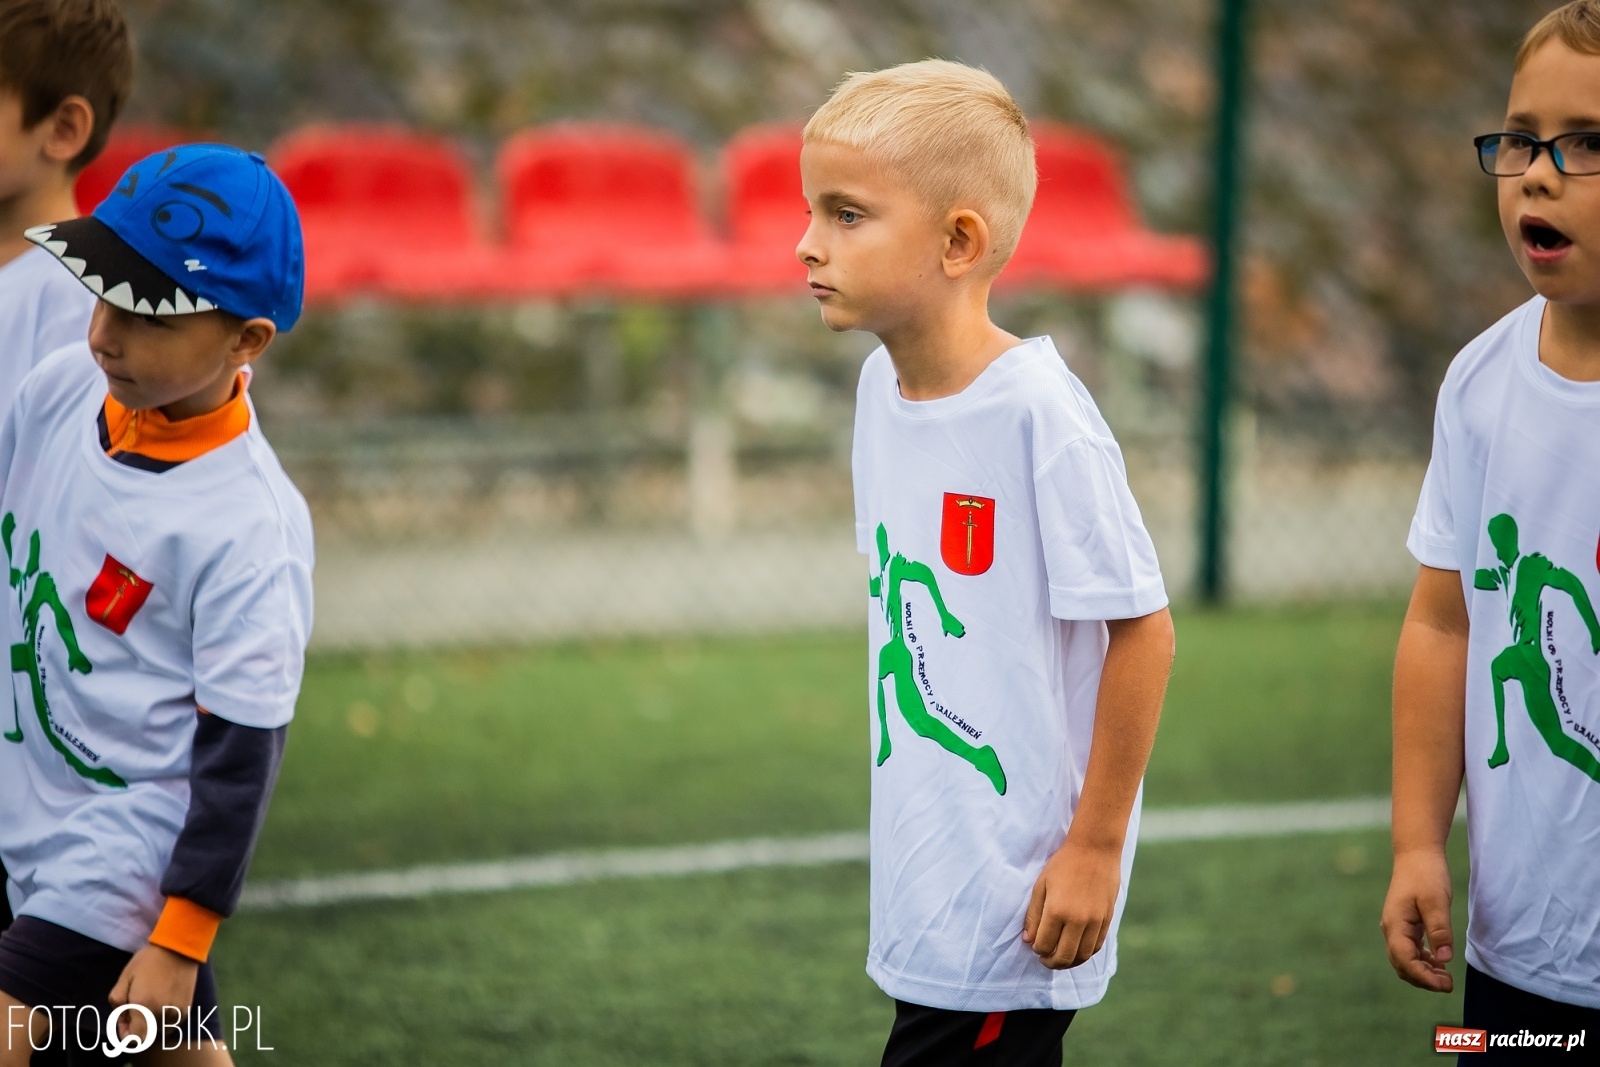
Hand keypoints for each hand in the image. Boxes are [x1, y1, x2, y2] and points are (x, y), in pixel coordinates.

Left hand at [108, 944, 199, 1039]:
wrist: (179, 949)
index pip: (135, 1039)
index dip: (126, 1034)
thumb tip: (123, 1019)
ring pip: (160, 1030)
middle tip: (136, 1005)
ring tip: (152, 1001)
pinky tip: (164, 999)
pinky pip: (172, 1023)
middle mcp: (161, 1013)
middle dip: (138, 1025)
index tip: (125, 1020)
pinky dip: (165, 1017)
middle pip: (146, 1035)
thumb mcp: (124, 978)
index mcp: (143, 1006)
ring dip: (153, 1022)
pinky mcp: (186, 1009)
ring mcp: (176, 1012)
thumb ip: (117, 1003)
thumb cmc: (148, 962)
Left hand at [1021, 839, 1121, 968]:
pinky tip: (1076, 950)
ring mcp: (1095, 921)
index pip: (1044, 945)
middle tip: (1045, 960)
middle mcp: (1077, 920)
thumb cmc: (1063, 864)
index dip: (1037, 950)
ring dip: (1069, 963)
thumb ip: (1034, 915)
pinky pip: (1096, 946)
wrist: (1095, 849)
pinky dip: (1085, 954)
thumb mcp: (1041, 886)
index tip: (1035, 946)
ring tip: (1060, 958)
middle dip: (1051, 962)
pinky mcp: (1107, 919)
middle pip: (1063, 956)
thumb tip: (1028, 941)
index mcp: (1057, 910)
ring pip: (1082, 956)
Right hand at [1381, 848, 1454, 992]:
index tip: (1445, 985)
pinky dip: (1423, 961)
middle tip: (1449, 985)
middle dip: (1423, 979)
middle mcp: (1392, 929)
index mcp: (1395, 925)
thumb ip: (1439, 930)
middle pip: (1402, 965)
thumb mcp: (1436, 901)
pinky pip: (1410, 950)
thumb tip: (1444, 959)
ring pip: (1405, 960)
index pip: (1404, 960)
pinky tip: (1439, 962)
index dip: (1423, 977)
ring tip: (1446, 978)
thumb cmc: (1426, 874)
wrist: (1417, 854)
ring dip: (1423, 972)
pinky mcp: (1405, 925)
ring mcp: (1397, 928)